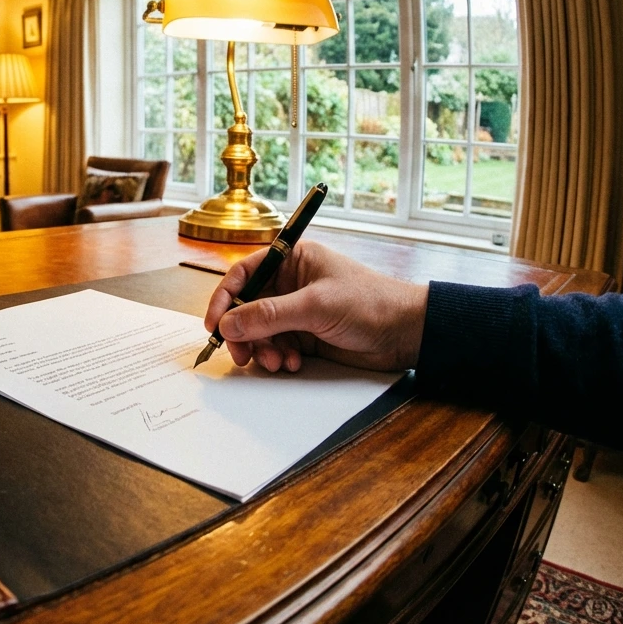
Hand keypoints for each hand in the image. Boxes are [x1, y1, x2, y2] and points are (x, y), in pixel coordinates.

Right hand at [203, 240, 428, 372]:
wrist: (407, 333)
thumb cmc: (370, 303)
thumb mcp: (315, 306)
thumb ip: (268, 314)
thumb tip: (229, 324)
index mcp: (292, 260)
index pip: (243, 275)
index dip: (224, 299)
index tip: (214, 324)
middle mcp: (290, 284)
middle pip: (246, 307)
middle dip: (243, 333)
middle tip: (243, 354)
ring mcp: (297, 311)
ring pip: (259, 332)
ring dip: (263, 349)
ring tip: (278, 361)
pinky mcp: (305, 335)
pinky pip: (276, 347)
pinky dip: (278, 358)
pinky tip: (294, 363)